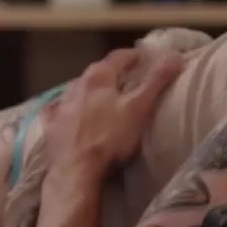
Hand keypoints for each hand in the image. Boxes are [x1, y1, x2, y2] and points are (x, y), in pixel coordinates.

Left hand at [42, 49, 182, 183]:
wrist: (76, 171)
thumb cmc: (111, 138)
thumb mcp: (140, 108)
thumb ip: (156, 81)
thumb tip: (175, 56)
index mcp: (99, 78)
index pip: (118, 57)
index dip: (133, 56)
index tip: (144, 57)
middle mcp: (76, 87)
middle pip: (96, 71)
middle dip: (111, 70)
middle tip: (125, 74)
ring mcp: (61, 107)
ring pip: (75, 88)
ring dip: (88, 87)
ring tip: (100, 93)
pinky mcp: (50, 126)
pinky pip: (55, 110)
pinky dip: (63, 106)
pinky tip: (64, 109)